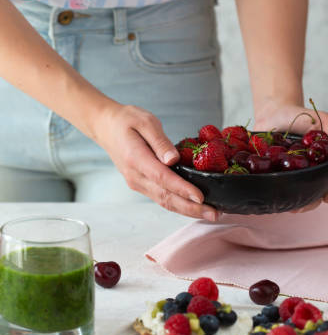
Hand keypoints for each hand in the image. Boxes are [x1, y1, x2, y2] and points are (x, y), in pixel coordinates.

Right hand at [94, 102, 217, 220]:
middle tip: (215, 214)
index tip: (201, 198)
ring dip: (188, 210)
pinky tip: (195, 207)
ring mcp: (137, 183)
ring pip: (164, 202)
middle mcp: (136, 177)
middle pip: (165, 197)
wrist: (106, 127)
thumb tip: (174, 159)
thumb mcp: (145, 121)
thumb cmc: (127, 120)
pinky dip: (179, 205)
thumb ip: (160, 141)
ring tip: (211, 214)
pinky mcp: (142, 185)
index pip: (162, 178)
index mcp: (136, 159)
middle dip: (191, 208)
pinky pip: (162, 198)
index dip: (182, 189)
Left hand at [254, 102, 327, 211]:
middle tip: (299, 207)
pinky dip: (271, 194)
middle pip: (313, 196)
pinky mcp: (270, 176)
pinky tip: (268, 195)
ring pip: (293, 197)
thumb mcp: (323, 120)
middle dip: (309, 205)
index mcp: (323, 165)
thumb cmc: (301, 117)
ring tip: (286, 205)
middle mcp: (307, 175)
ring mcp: (288, 177)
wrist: (274, 113)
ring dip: (291, 203)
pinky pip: (271, 189)